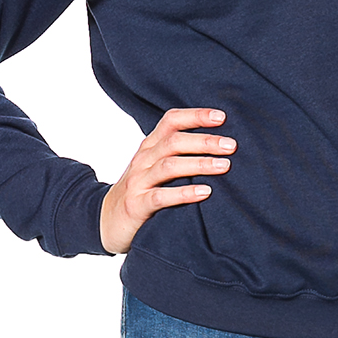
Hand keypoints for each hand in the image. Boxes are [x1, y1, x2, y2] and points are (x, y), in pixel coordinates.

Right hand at [100, 106, 235, 254]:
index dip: (195, 116)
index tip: (221, 117)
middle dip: (205, 141)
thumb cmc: (141, 192)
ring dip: (199, 163)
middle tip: (231, 145)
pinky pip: (160, 196)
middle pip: (174, 141)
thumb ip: (178, 155)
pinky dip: (184, 193)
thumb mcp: (155, 167)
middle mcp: (143, 160)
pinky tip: (204, 192)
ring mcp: (138, 182)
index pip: (171, 121)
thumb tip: (220, 146)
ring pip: (169, 166)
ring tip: (224, 165)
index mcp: (149, 147)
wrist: (106, 221)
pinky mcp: (136, 205)